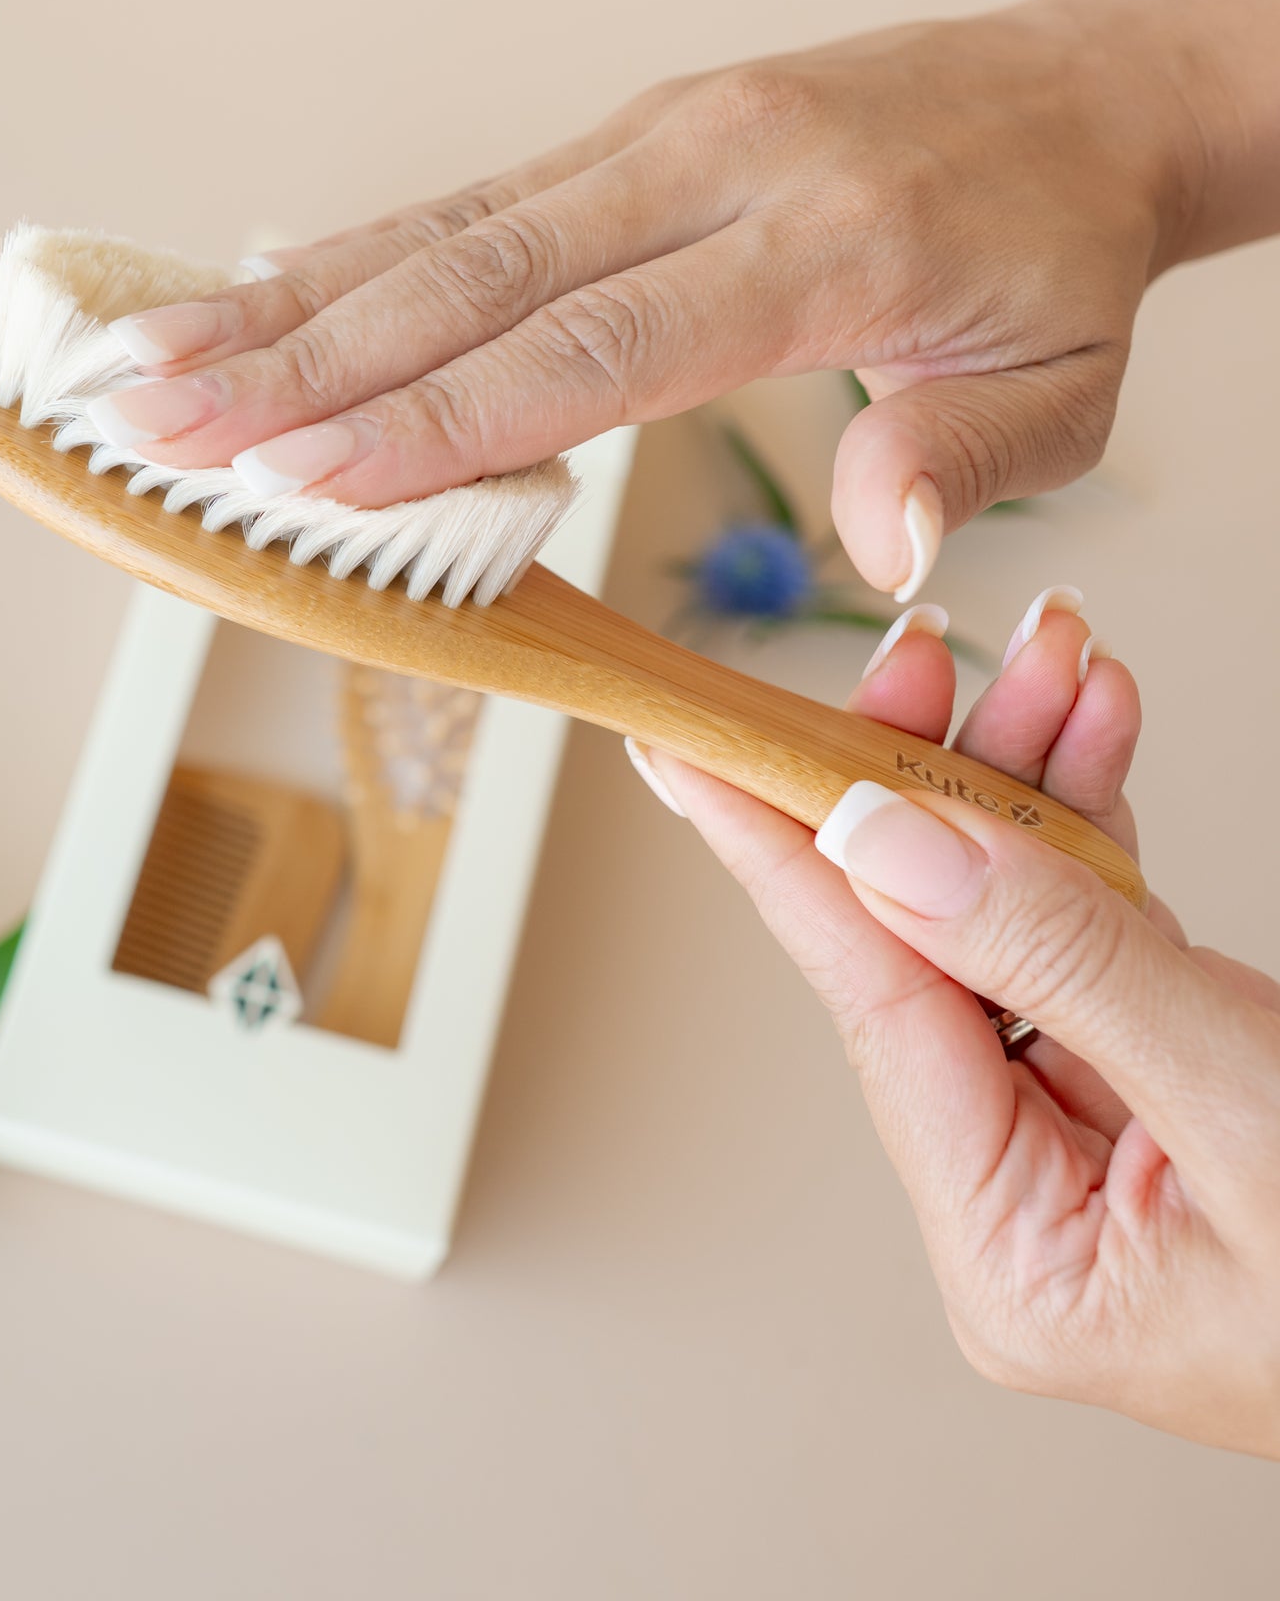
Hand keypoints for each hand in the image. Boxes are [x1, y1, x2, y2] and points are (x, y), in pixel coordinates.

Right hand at [87, 0, 1279, 599]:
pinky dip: (344, 260)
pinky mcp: (621, 138)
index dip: (436, 420)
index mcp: (818, 243)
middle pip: (472, 278)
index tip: (300, 477)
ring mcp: (652, 139)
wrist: (1076, 90)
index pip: (591, 349)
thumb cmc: (1056, 255)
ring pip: (439, 230)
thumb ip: (960, 463)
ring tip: (147, 356)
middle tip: (156, 418)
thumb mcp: (1064, 384)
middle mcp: (709, 166)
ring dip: (282, 300)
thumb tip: (879, 549)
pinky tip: (251, 302)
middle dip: (299, 360)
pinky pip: (463, 206)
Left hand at [627, 594, 1279, 1457]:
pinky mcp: (1149, 1086)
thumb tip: (878, 840)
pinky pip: (1090, 935)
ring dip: (1027, 777)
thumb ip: (1059, 964)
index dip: (773, 850)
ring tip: (1048, 660)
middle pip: (926, 947)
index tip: (685, 748)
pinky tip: (1091, 730)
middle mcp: (1021, 1199)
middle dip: (927, 781)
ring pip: (1007, 921)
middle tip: (914, 654)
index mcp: (1011, 1254)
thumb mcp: (1244, 1108)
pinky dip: (1097, 827)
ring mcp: (1086, 1139)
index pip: (866, 1003)